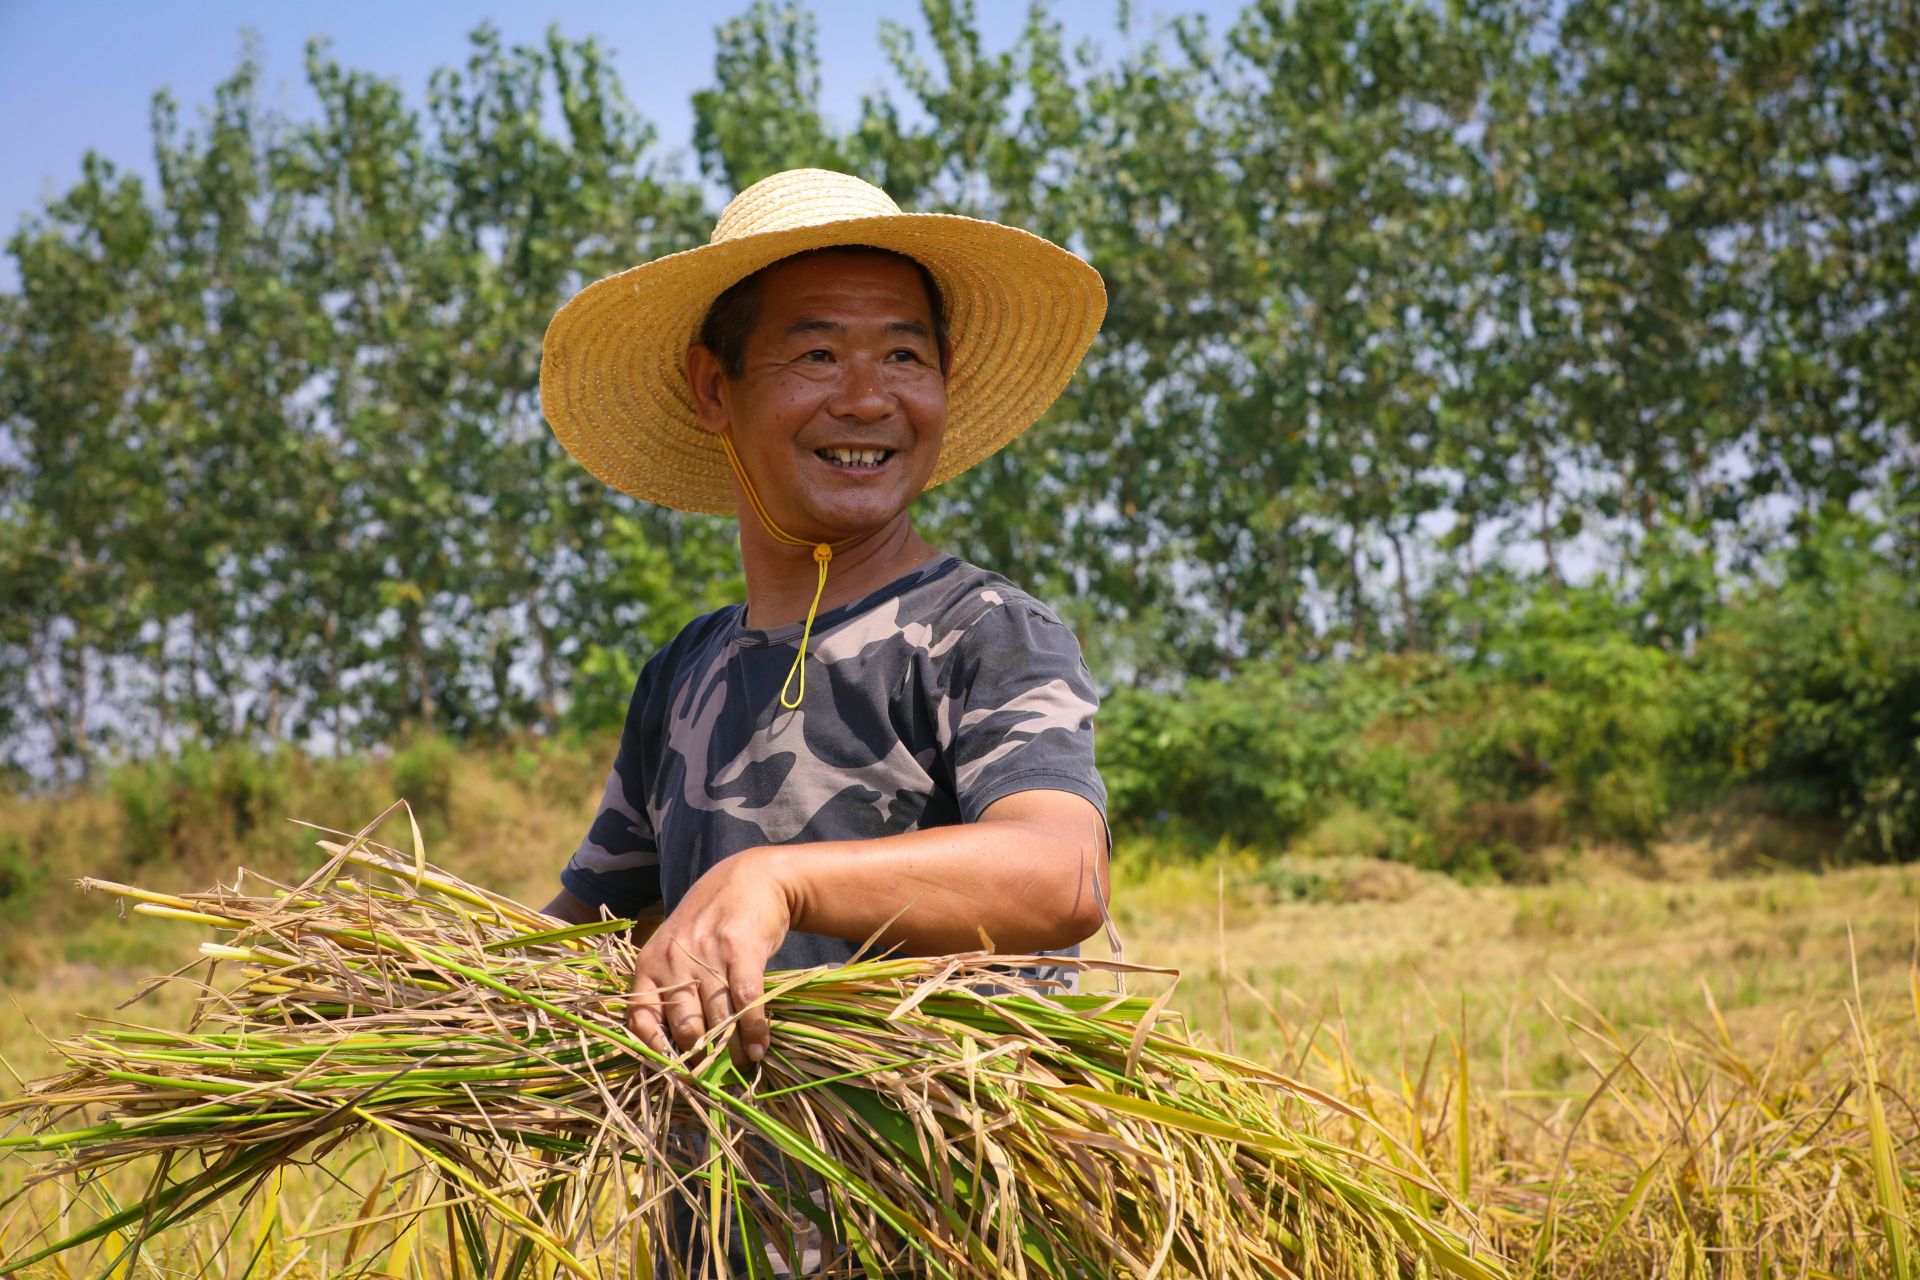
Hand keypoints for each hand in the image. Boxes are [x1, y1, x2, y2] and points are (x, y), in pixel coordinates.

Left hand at [626, 848, 791, 1066]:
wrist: (749, 879)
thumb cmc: (709, 925)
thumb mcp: (676, 951)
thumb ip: (671, 993)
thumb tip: (680, 1053)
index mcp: (649, 963)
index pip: (640, 1018)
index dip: (656, 1052)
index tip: (674, 1074)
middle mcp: (673, 959)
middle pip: (685, 1027)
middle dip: (701, 1059)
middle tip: (715, 1080)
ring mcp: (707, 953)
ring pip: (719, 1018)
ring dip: (733, 1051)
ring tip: (743, 1069)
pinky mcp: (740, 948)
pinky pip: (746, 1000)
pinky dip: (754, 1029)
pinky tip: (759, 1047)